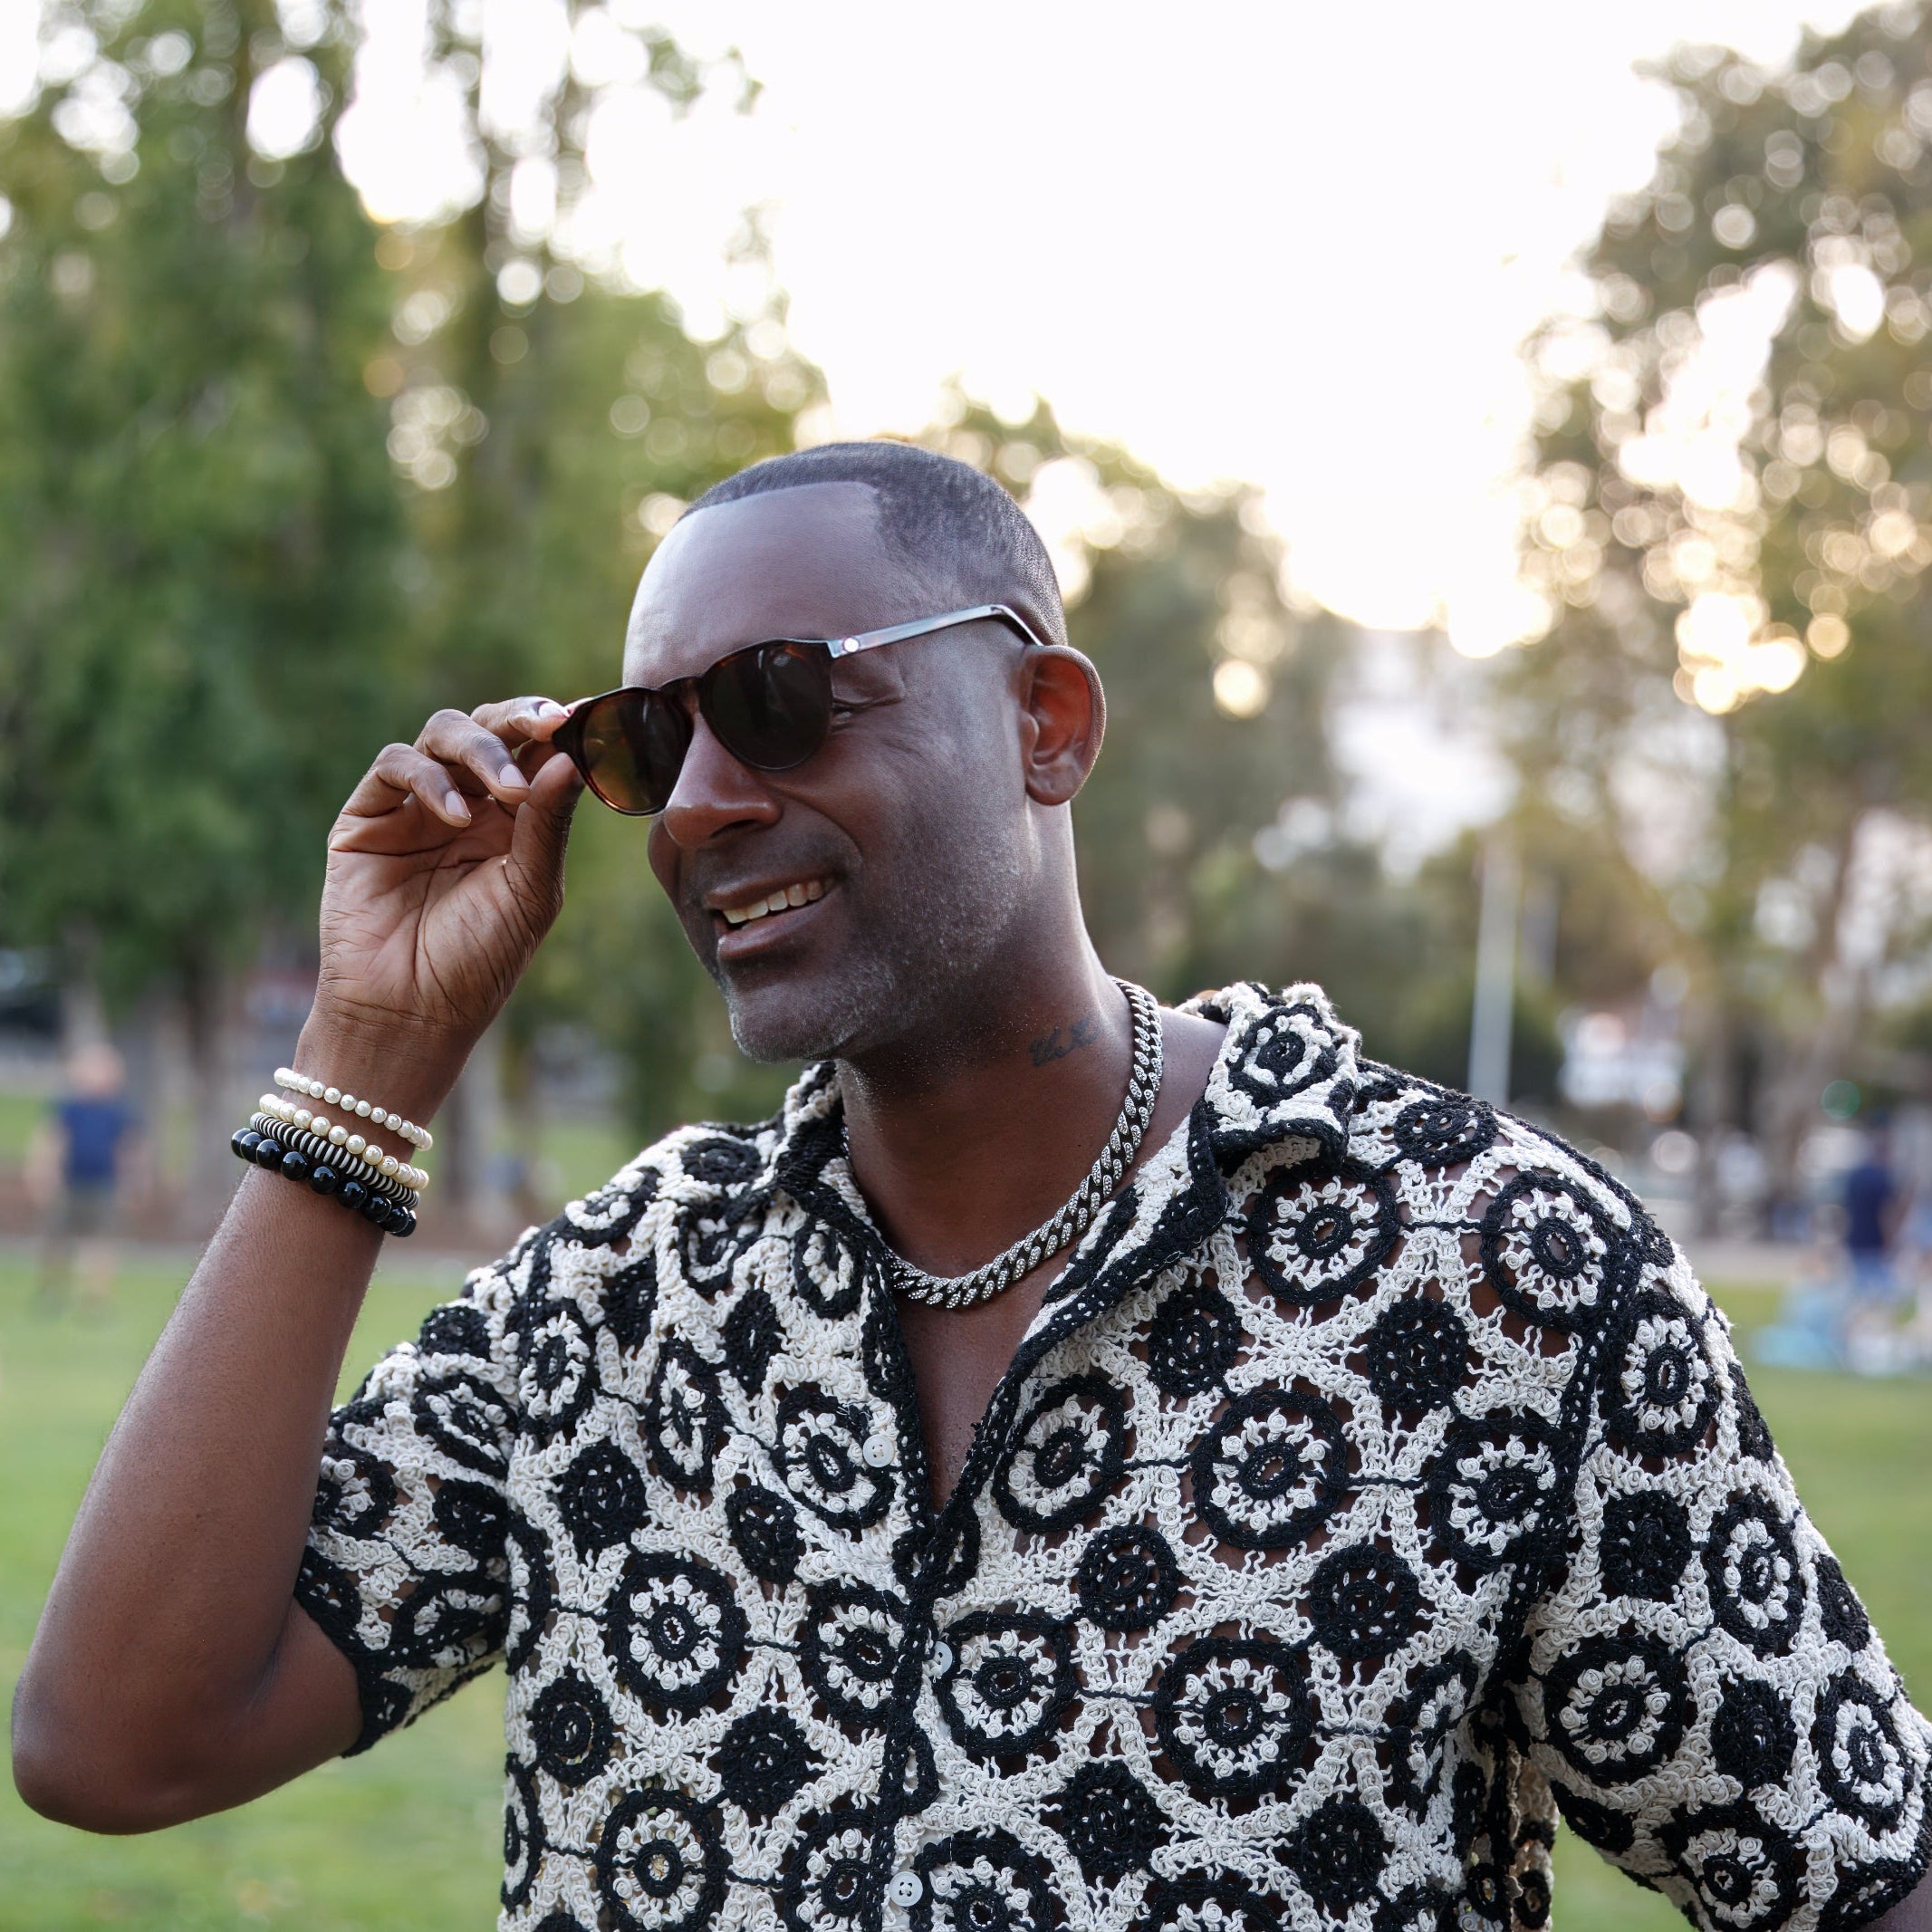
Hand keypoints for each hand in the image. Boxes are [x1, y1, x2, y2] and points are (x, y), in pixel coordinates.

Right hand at [307, 697, 585, 1097]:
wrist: (410, 1014)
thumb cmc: (478, 962)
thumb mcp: (530, 891)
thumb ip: (547, 824)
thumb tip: (573, 756)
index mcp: (514, 820)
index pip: (537, 752)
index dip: (561, 727)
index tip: (590, 716)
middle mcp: (467, 803)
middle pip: (491, 727)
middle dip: (523, 717)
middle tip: (553, 724)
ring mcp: (415, 806)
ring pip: (444, 733)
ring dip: (481, 749)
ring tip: (508, 791)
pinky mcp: (367, 817)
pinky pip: (396, 766)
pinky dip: (431, 780)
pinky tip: (459, 817)